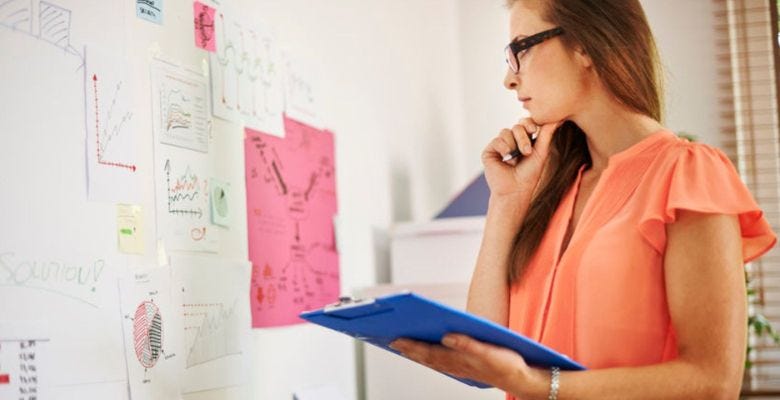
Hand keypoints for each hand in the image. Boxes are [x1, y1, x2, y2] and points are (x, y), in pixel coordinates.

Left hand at [389, 334, 545, 395]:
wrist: (521, 380)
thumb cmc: (507, 363)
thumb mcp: (490, 352)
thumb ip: (468, 344)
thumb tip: (447, 336)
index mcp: (460, 360)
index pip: (429, 351)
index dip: (411, 345)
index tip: (396, 339)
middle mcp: (456, 365)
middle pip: (426, 356)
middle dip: (408, 348)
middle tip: (391, 339)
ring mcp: (459, 368)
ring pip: (432, 361)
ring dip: (416, 353)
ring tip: (403, 345)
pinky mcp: (465, 368)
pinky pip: (441, 362)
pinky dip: (429, 357)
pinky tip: (425, 352)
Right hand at [481, 119, 561, 200]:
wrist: (516, 189)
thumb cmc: (530, 174)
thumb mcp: (541, 151)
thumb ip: (547, 133)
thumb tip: (559, 118)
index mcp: (523, 140)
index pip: (525, 123)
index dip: (529, 124)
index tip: (534, 130)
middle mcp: (511, 141)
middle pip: (517, 126)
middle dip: (523, 137)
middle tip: (526, 152)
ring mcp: (499, 146)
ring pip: (506, 132)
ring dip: (513, 144)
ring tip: (515, 159)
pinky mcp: (489, 152)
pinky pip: (496, 140)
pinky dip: (503, 148)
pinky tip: (505, 159)